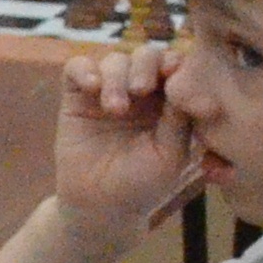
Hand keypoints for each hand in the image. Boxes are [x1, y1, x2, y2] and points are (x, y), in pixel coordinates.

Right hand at [48, 41, 207, 226]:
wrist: (100, 207)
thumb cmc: (143, 185)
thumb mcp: (172, 154)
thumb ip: (180, 118)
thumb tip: (184, 81)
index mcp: (170, 102)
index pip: (176, 68)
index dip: (176, 65)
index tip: (174, 76)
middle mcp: (141, 92)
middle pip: (146, 55)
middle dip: (146, 65)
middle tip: (142, 89)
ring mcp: (108, 92)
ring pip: (115, 60)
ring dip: (117, 78)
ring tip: (115, 109)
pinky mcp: (77, 96)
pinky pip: (77, 67)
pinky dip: (85, 71)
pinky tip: (93, 88)